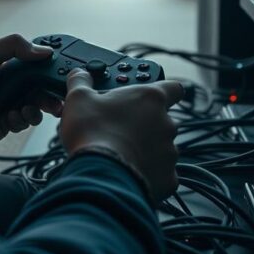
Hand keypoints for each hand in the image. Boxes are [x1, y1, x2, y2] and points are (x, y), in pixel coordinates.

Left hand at [0, 34, 62, 150]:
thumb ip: (13, 45)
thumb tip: (43, 50)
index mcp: (8, 65)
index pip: (36, 64)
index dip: (49, 68)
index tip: (60, 73)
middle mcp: (12, 84)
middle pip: (42, 87)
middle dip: (50, 94)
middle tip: (55, 101)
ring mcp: (11, 103)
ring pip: (39, 106)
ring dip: (37, 109)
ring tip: (25, 110)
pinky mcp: (9, 122)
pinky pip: (27, 122)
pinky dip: (23, 120)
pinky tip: (10, 118)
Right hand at [59, 69, 182, 201]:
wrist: (100, 175)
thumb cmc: (93, 133)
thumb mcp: (79, 99)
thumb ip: (82, 81)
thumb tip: (80, 74)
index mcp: (150, 98)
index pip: (173, 88)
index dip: (164, 91)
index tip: (150, 97)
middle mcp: (166, 123)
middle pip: (161, 120)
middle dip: (145, 125)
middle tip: (121, 129)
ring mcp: (169, 151)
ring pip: (161, 148)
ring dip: (145, 149)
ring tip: (121, 153)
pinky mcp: (168, 178)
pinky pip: (161, 173)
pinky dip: (148, 174)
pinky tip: (129, 173)